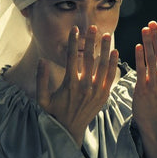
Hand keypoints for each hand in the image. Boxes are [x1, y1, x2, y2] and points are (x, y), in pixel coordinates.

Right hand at [37, 25, 118, 145]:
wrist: (69, 130)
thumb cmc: (54, 112)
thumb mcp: (42, 98)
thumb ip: (41, 79)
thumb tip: (42, 60)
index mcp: (70, 83)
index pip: (72, 57)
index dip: (73, 41)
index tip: (75, 29)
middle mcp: (84, 85)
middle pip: (89, 58)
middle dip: (91, 41)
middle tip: (93, 26)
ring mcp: (96, 91)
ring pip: (103, 65)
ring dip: (105, 48)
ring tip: (106, 35)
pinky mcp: (104, 95)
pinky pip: (111, 76)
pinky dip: (114, 63)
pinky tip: (115, 52)